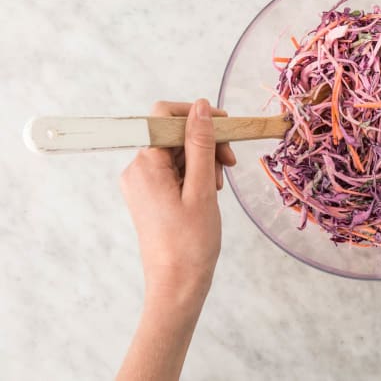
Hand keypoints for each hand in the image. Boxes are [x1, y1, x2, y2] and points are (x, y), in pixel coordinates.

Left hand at [120, 99, 235, 301]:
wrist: (177, 286)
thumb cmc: (190, 243)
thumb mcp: (202, 189)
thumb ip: (200, 144)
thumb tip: (201, 107)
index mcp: (145, 165)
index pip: (164, 117)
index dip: (197, 116)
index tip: (225, 129)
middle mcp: (137, 169)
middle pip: (173, 135)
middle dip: (205, 143)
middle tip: (230, 163)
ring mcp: (142, 183)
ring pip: (177, 153)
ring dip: (203, 160)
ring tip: (218, 187)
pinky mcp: (150, 195)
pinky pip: (174, 171)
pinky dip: (195, 174)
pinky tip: (209, 192)